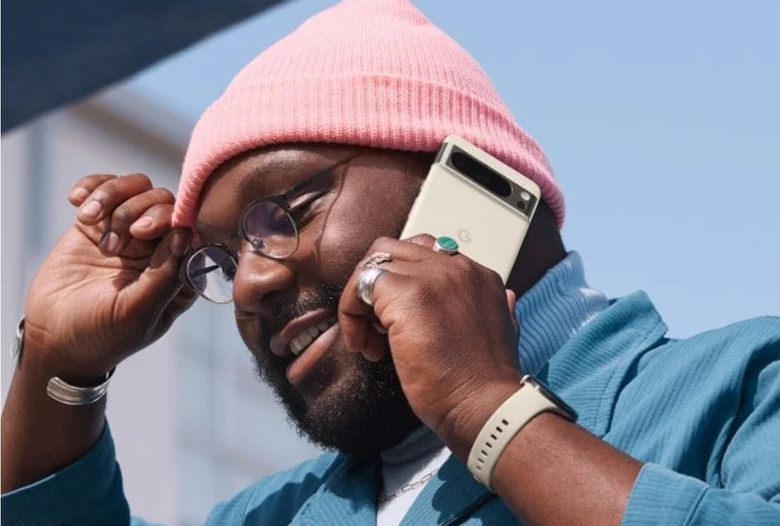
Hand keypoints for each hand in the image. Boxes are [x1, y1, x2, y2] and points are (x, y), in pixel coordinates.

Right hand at [22, 173, 195, 382]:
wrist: (53, 337)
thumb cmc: (102, 333)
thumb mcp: (136, 312)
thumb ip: (164, 276)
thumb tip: (184, 234)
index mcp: (180, 272)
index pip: (191, 229)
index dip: (171, 219)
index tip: (142, 232)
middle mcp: (160, 248)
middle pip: (164, 202)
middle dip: (138, 210)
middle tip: (112, 244)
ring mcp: (130, 233)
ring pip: (137, 188)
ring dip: (112, 196)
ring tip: (89, 220)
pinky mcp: (99, 224)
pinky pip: (104, 188)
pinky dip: (92, 186)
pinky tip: (76, 201)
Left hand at [338, 234, 521, 455]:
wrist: (486, 406)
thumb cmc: (485, 384)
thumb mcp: (504, 334)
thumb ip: (499, 308)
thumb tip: (505, 298)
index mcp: (478, 276)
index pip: (425, 255)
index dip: (402, 284)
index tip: (398, 321)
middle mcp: (458, 268)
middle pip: (394, 251)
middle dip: (376, 286)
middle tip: (376, 326)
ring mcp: (433, 277)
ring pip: (373, 265)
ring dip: (361, 300)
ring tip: (369, 339)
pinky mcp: (407, 294)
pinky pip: (361, 285)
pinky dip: (351, 313)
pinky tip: (364, 345)